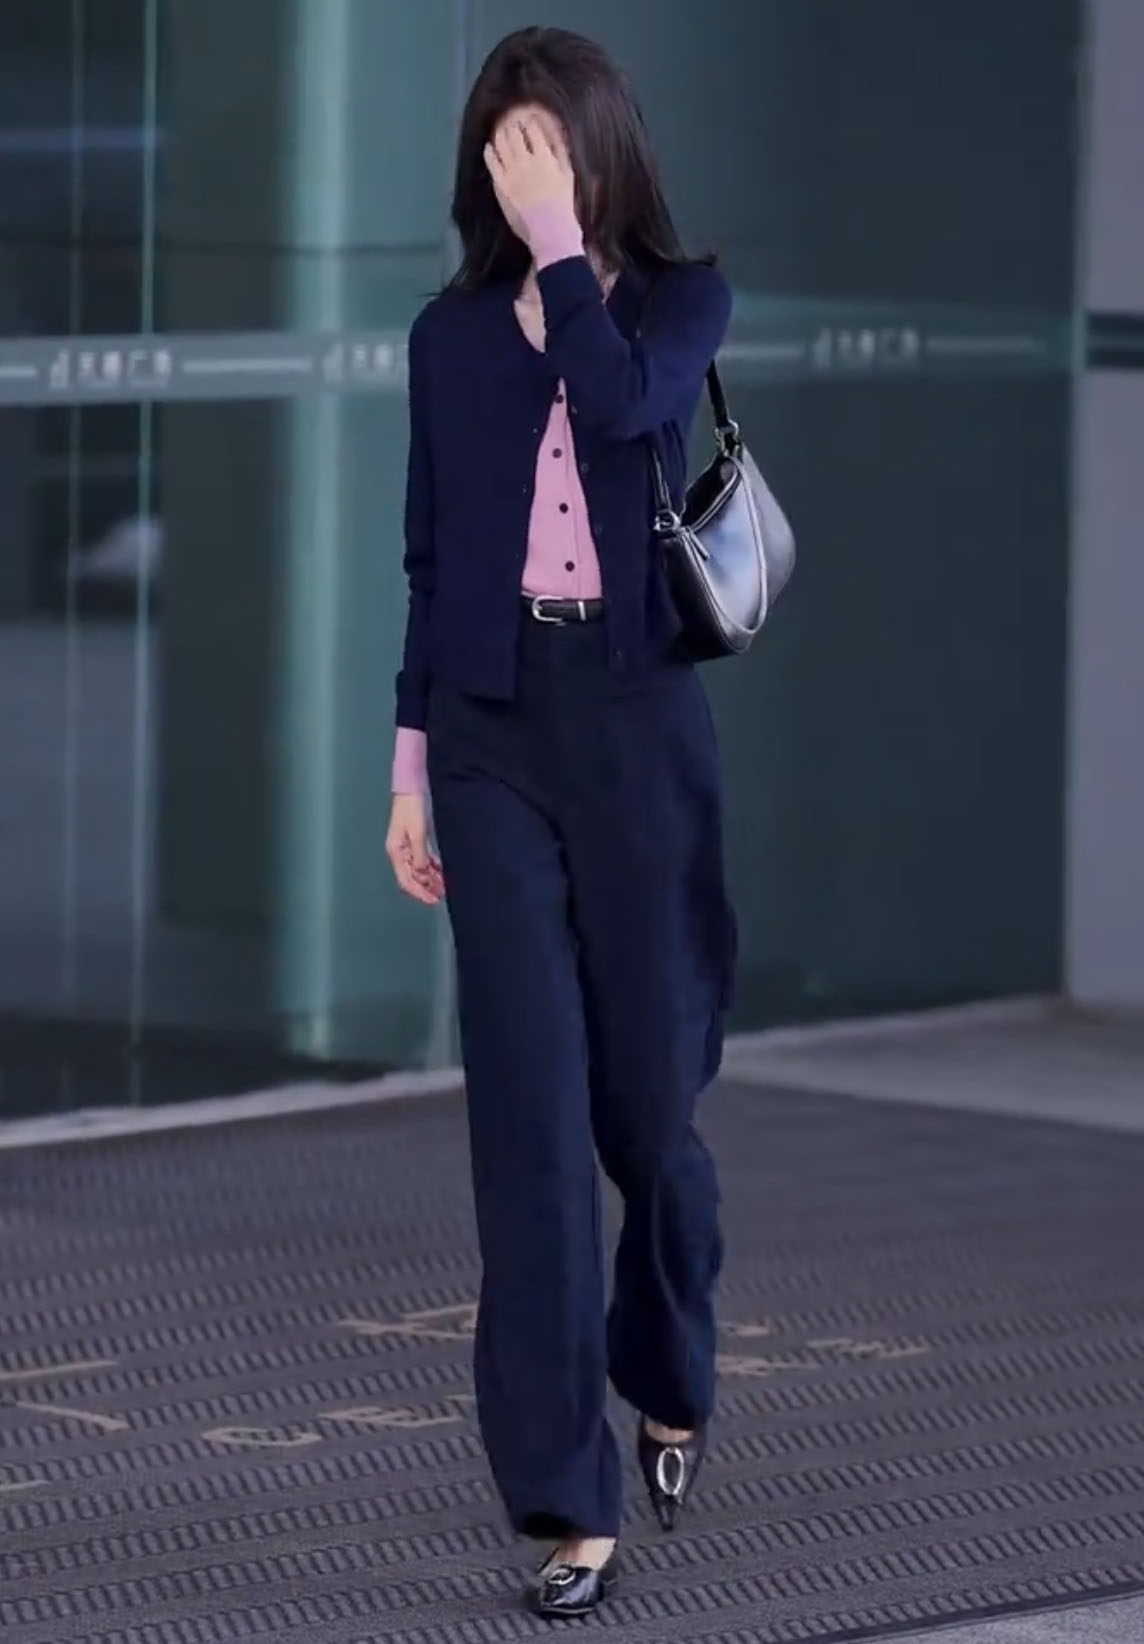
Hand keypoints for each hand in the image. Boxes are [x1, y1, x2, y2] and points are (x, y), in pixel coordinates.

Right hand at [386, 794, 443, 905]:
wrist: (411, 790)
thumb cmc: (412, 810)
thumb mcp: (417, 834)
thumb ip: (420, 857)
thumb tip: (423, 877)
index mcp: (395, 853)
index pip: (406, 881)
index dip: (419, 893)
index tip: (433, 900)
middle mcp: (399, 853)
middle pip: (411, 878)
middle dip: (425, 889)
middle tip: (441, 896)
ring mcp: (406, 848)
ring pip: (417, 870)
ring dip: (429, 879)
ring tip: (443, 886)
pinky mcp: (413, 841)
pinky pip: (422, 860)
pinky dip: (431, 868)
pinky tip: (441, 872)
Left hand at [484, 112, 575, 226]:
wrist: (550, 231)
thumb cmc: (564, 204)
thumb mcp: (568, 174)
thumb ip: (561, 151)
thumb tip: (555, 131)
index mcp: (545, 157)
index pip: (533, 129)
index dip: (529, 121)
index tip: (528, 118)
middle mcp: (525, 161)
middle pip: (514, 133)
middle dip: (513, 124)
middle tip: (512, 122)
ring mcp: (511, 173)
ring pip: (501, 144)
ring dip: (501, 134)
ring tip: (501, 131)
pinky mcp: (501, 185)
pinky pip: (491, 162)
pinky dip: (489, 152)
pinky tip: (489, 148)